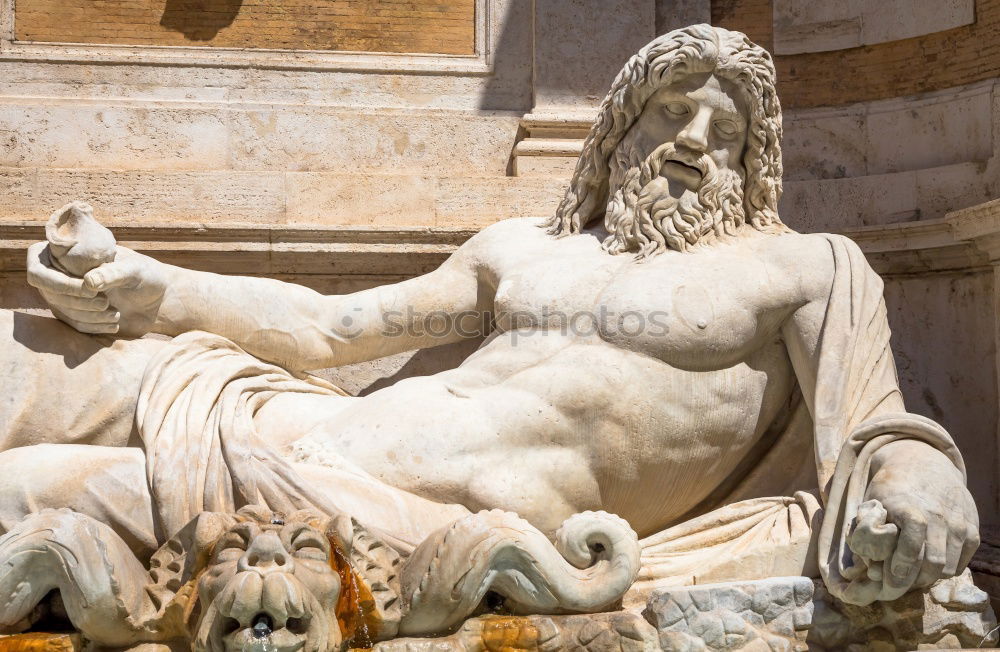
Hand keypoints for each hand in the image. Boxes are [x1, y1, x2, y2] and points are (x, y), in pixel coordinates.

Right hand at [27, 242, 167, 336]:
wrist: (157, 297)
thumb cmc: (146, 275)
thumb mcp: (136, 270)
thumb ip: (115, 273)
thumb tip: (89, 281)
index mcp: (71, 253)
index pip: (39, 268)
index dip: (59, 283)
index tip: (90, 290)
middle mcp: (62, 273)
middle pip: (49, 293)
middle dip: (77, 302)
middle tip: (106, 302)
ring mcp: (67, 295)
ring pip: (61, 310)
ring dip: (87, 316)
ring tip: (115, 312)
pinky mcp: (78, 314)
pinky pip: (74, 325)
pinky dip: (93, 326)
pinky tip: (114, 323)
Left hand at [854, 440, 978, 598]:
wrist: (924, 463)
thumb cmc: (892, 488)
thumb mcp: (873, 502)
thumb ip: (866, 531)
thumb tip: (861, 565)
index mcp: (911, 508)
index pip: (911, 547)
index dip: (900, 568)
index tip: (889, 579)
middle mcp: (940, 516)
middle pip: (931, 563)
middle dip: (913, 580)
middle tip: (899, 585)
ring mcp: (959, 524)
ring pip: (947, 568)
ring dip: (929, 578)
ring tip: (912, 576)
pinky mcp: (972, 530)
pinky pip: (960, 563)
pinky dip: (945, 570)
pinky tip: (928, 565)